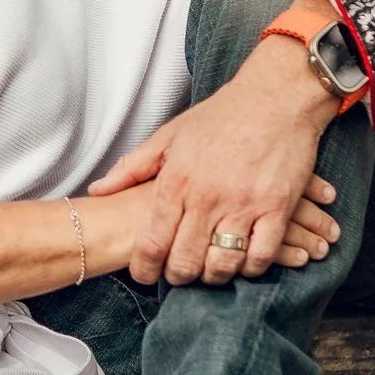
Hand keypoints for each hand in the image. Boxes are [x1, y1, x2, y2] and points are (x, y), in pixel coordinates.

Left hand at [87, 24, 344, 285]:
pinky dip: (250, 268)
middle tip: (179, 274)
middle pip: (185, 261)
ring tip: (210, 271)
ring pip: (222, 265)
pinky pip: (260, 256)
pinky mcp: (276, 208)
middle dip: (178, 276)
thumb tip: (98, 190)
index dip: (144, 267)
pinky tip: (244, 262)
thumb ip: (132, 167)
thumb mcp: (169, 136)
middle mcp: (206, 197)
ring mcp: (243, 204)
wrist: (275, 97)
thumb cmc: (221, 116)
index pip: (152, 241)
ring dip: (213, 276)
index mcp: (176, 180)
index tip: (144, 274)